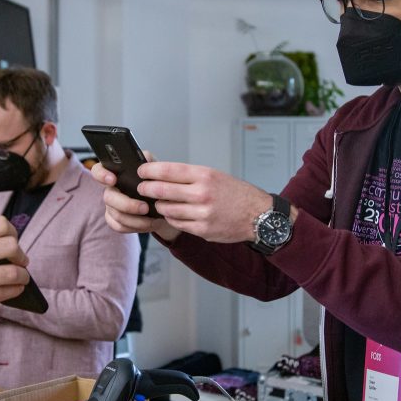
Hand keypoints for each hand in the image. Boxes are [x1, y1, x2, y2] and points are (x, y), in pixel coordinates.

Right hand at [0, 216, 28, 314]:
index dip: (11, 231)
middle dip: (20, 254)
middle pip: (10, 246)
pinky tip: (15, 289)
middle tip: (20, 259)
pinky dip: (14, 291)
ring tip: (22, 277)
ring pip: (12, 273)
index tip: (12, 238)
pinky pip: (3, 293)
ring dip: (22, 275)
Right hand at [90, 155, 181, 241]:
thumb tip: (143, 163)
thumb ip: (147, 161)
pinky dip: (134, 227)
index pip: (98, 170)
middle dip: (127, 204)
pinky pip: (119, 226)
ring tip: (153, 218)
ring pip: (115, 215)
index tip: (113, 179)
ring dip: (135, 219)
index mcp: (116, 173)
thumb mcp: (154, 168)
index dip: (101, 175)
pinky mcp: (116, 220)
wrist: (164, 202)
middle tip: (145, 207)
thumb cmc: (156, 182)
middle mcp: (110, 189)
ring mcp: (111, 206)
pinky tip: (148, 224)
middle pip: (108, 197)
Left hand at [135, 162, 274, 243]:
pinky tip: (172, 213)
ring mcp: (202, 213)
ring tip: (158, 202)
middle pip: (162, 190)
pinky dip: (171, 217)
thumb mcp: (215, 175)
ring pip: (166, 209)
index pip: (168, 170)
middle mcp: (202, 193)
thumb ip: (190, 176)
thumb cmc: (236, 193)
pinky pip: (177, 223)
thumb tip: (161, 173)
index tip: (141, 172)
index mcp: (205, 175)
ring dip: (158, 205)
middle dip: (146, 189)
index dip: (150, 171)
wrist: (258, 215)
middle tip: (141, 188)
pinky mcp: (202, 229)